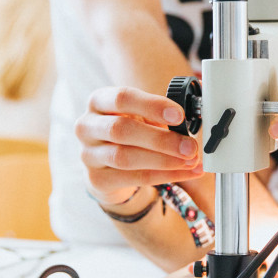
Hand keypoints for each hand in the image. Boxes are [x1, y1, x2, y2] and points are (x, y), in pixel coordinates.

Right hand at [75, 86, 202, 203]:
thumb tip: (191, 121)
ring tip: (190, 161)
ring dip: (163, 160)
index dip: (152, 106)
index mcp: (99, 101)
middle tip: (190, 147)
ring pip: (125, 158)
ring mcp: (88, 154)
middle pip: (121, 130)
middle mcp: (87, 126)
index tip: (179, 115)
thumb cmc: (129, 132)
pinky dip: (163, 176)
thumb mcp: (139, 115)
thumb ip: (160, 115)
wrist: (108, 165)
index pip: (122, 98)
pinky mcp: (97, 179)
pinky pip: (133, 178)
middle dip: (161, 139)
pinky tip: (182, 172)